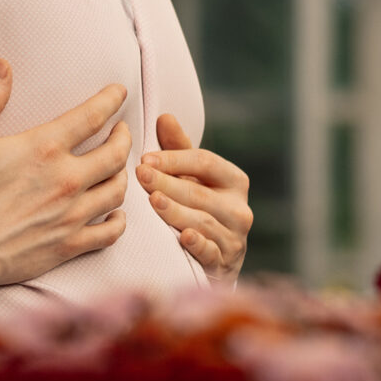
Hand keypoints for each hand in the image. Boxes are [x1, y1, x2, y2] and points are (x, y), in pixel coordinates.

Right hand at [0, 60, 132, 285]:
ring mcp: (72, 214)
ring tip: (118, 167)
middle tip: (121, 130)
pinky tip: (116, 214)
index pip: (92, 116)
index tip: (119, 93)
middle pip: (116, 153)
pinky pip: (110, 232)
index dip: (111, 100)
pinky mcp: (70, 244)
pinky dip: (119, 221)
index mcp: (45, 148)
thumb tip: (2, 64)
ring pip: (117, 190)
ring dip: (123, 174)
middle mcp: (68, 179)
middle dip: (124, 137)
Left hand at [138, 114, 251, 281]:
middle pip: (200, 192)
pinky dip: (199, 245)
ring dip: (177, 211)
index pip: (205, 162)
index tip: (145, 158)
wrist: (215, 260)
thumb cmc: (198, 208)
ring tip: (153, 200)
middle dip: (168, 183)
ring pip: (203, 221)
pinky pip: (212, 253)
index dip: (174, 158)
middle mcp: (239, 208)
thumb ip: (178, 150)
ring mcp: (234, 238)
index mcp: (234, 181)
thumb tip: (164, 116)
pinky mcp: (225, 264)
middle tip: (140, 175)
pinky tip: (183, 237)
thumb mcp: (192, 178)